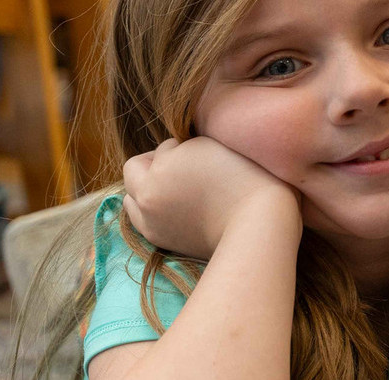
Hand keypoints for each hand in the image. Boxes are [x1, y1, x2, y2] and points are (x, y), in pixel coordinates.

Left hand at [122, 137, 300, 259]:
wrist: (256, 224)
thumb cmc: (243, 181)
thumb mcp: (210, 147)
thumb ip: (182, 146)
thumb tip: (172, 152)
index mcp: (159, 169)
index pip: (163, 147)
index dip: (182, 147)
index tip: (203, 156)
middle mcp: (147, 196)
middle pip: (135, 170)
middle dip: (155, 165)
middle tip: (183, 169)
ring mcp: (150, 222)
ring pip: (132, 198)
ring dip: (146, 189)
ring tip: (174, 191)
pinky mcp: (161, 240)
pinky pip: (142, 219)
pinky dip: (152, 211)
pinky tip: (175, 209)